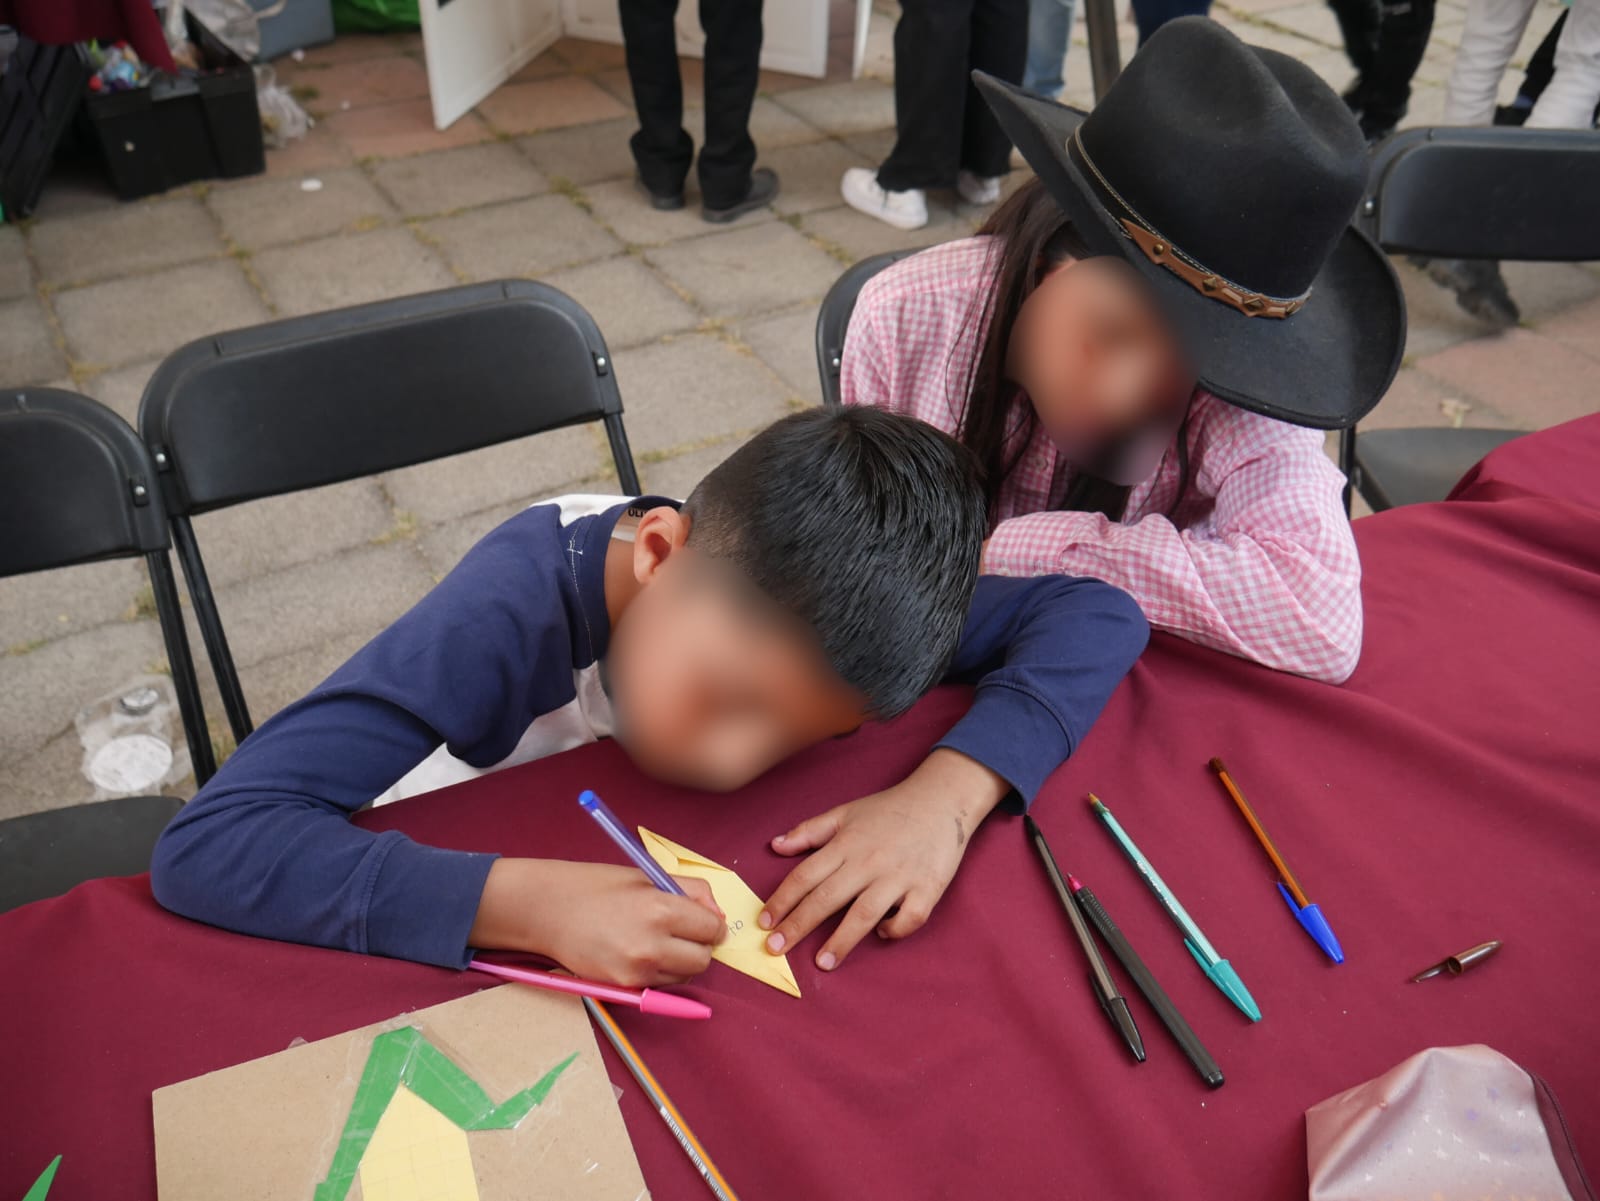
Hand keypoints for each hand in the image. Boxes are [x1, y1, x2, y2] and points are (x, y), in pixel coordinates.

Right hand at [470, 858, 725, 988]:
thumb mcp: (647, 876)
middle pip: (703, 960)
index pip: (712, 928)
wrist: (547, 911)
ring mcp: (637, 971)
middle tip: (682, 930)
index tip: (701, 918)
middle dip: (700, 945)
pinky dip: (660, 973)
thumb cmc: (596, 887)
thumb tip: (717, 915)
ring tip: (656, 940)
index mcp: (660, 909)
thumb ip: (690, 891)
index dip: (710, 922)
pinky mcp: (624, 987)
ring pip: (684, 977)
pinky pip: (660, 986)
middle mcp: (652, 945)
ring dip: (681, 962)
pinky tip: (640, 953)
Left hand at [758, 750, 1008, 970]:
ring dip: (841, 940)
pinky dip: (895, 929)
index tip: (764, 922)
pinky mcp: (927, 888)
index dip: (782, 900)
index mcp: (846, 843)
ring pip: (864, 913)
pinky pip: (909, 918)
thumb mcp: (845, 812)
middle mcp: (868, 861)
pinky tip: (881, 933)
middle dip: (798, 925)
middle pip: (827, 897)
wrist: (942, 800)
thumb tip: (775, 846)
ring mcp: (899, 876)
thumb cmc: (890, 809)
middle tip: (775, 948)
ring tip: (822, 963)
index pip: (805, 876)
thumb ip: (809, 831)